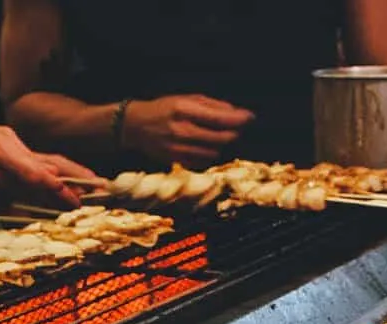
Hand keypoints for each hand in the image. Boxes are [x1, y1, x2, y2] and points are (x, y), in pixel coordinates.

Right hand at [0, 122, 92, 206]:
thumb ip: (20, 150)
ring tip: (58, 197)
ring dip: (42, 199)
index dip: (64, 184)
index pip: (38, 172)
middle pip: (36, 191)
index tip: (85, 189)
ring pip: (24, 199)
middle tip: (80, 201)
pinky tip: (10, 192)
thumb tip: (49, 168)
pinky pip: (6, 204)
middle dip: (61, 197)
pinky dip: (15, 198)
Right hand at [122, 95, 253, 166]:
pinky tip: (208, 145)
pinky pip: (203, 161)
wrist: (136, 126)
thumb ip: (211, 105)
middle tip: (238, 128)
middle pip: (220, 137)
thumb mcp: (186, 99)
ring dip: (222, 144)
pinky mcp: (177, 160)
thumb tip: (236, 112)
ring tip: (221, 135)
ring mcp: (179, 148)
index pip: (219, 118)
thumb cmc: (164, 109)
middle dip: (234, 133)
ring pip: (214, 151)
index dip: (239, 119)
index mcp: (184, 110)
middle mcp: (182, 130)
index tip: (250, 117)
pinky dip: (211, 154)